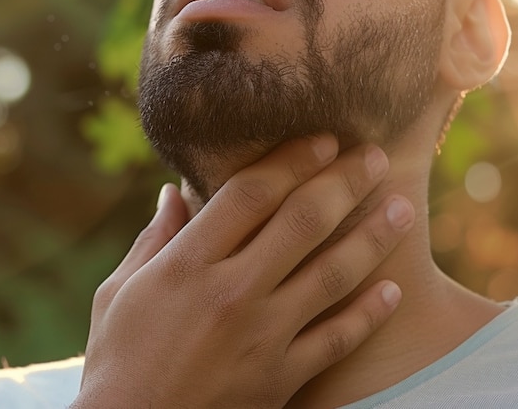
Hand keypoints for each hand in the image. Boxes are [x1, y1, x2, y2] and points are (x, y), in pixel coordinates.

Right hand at [72, 135, 414, 408]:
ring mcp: (261, 337)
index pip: (251, 193)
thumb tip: (173, 193)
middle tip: (375, 157)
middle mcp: (230, 293)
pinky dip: (369, 313)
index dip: (292, 159)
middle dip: (345, 182)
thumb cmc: (117, 361)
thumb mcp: (118, 293)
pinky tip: (391, 289)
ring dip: (372, 237)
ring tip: (400, 210)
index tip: (323, 139)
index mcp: (186, 265)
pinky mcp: (280, 378)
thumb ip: (154, 240)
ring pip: (332, 274)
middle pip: (302, 222)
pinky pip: (337, 339)